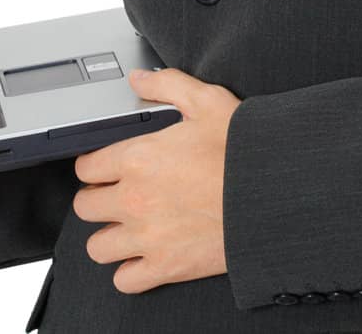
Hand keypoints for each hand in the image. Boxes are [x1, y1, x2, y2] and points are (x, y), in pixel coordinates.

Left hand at [71, 67, 242, 293]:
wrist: (275, 195)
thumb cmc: (244, 151)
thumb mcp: (207, 101)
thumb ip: (167, 85)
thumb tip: (139, 80)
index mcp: (138, 158)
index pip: (86, 167)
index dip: (93, 165)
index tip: (103, 167)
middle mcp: (135, 200)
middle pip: (85, 207)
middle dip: (96, 199)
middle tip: (113, 195)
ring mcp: (148, 238)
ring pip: (97, 247)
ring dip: (108, 237)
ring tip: (124, 228)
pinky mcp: (167, 268)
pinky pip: (125, 281)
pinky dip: (129, 273)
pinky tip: (141, 258)